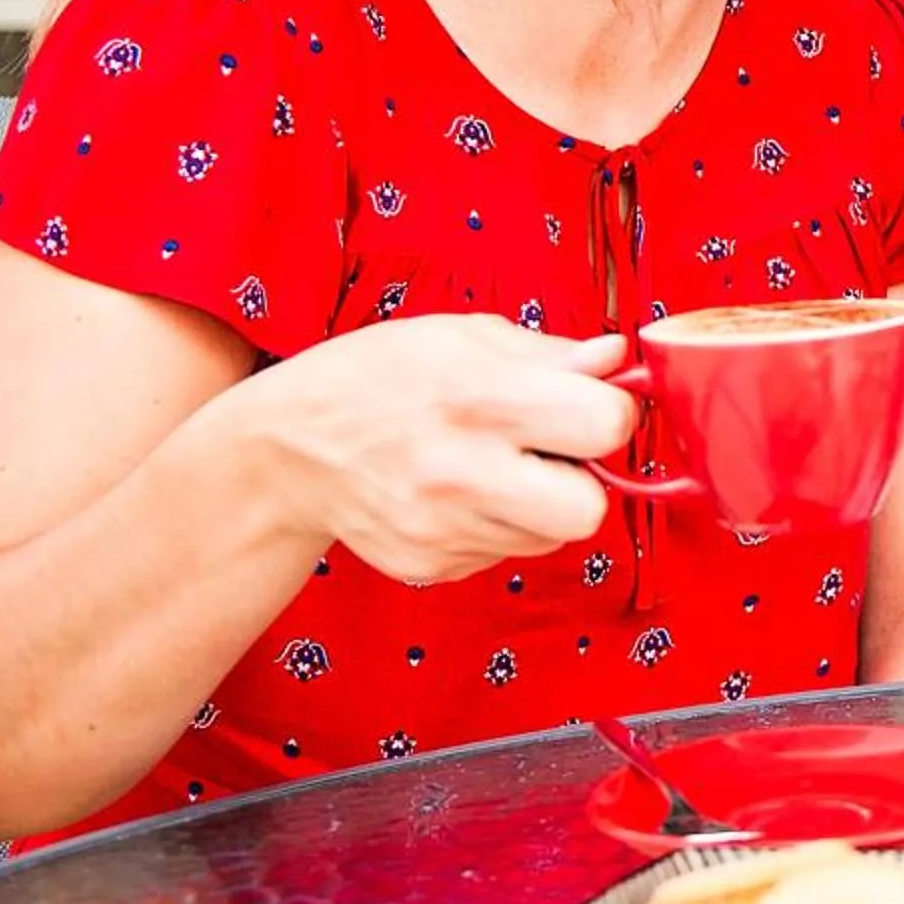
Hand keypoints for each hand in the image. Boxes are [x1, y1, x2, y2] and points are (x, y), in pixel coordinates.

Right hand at [200, 316, 637, 584]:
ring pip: (552, 536)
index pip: (605, 426)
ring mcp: (442, 530)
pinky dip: (499, 523)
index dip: (610, 413)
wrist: (286, 448)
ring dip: (542, 503)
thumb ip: (550, 353)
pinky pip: (507, 552)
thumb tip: (617, 360)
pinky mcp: (430, 567)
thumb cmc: (378, 377)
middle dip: (586, 480)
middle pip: (589, 510)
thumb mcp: (460, 336)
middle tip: (553, 450)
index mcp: (477, 398)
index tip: (589, 404)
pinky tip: (460, 492)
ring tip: (493, 464)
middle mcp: (459, 473)